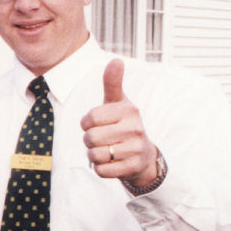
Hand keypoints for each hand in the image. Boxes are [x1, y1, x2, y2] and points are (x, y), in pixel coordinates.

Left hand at [80, 59, 159, 187]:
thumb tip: (116, 60)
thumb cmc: (124, 125)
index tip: (96, 123)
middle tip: (102, 139)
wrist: (143, 155)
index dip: (87, 123)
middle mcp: (135, 128)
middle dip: (89, 140)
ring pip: (94, 155)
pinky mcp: (132, 167)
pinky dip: (101, 168)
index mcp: (129, 110)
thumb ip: (112, 83)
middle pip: (90, 138)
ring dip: (94, 155)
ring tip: (107, 150)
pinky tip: (111, 162)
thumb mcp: (118, 103)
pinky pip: (101, 171)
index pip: (90, 118)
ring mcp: (135, 148)